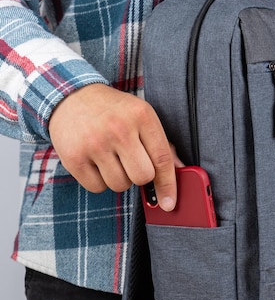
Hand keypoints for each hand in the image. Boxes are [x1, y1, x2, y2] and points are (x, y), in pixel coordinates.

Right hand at [49, 83, 182, 209]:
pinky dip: (99, 180)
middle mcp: (118, 128)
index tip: (169, 203)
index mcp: (141, 115)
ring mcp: (94, 143)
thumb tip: (180, 171)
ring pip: (120, 185)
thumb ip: (161, 144)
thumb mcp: (140, 116)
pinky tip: (95, 161)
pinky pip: (97, 188)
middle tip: (130, 162)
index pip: (162, 159)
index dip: (168, 185)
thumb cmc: (113, 111)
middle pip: (142, 177)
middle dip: (140, 176)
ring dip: (119, 178)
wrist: (70, 96)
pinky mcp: (74, 157)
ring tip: (110, 158)